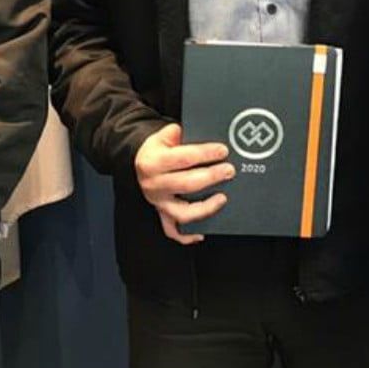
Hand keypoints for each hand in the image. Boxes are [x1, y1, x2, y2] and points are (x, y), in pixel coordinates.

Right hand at [134, 123, 233, 244]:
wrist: (139, 163)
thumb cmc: (157, 149)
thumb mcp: (162, 135)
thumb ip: (177, 133)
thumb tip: (196, 131)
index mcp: (153, 162)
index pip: (183, 157)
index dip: (205, 153)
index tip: (223, 150)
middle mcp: (154, 185)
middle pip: (187, 184)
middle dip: (211, 177)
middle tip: (229, 171)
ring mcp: (158, 202)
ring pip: (182, 213)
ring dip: (205, 208)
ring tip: (222, 198)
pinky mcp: (162, 213)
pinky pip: (173, 230)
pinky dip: (187, 236)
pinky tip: (202, 233)